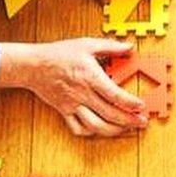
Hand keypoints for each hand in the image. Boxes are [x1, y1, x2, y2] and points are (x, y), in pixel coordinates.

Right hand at [0, 39, 147, 136]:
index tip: (141, 106)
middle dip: (129, 120)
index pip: (114, 95)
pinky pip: (78, 128)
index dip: (130, 103)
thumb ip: (110, 47)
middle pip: (109, 113)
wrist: (33, 65)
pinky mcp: (64, 111)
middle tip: (141, 122)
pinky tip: (99, 129)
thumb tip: (128, 47)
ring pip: (95, 125)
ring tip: (125, 129)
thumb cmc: (59, 54)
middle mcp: (83, 94)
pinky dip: (90, 132)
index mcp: (90, 77)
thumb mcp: (86, 44)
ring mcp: (73, 105)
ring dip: (113, 130)